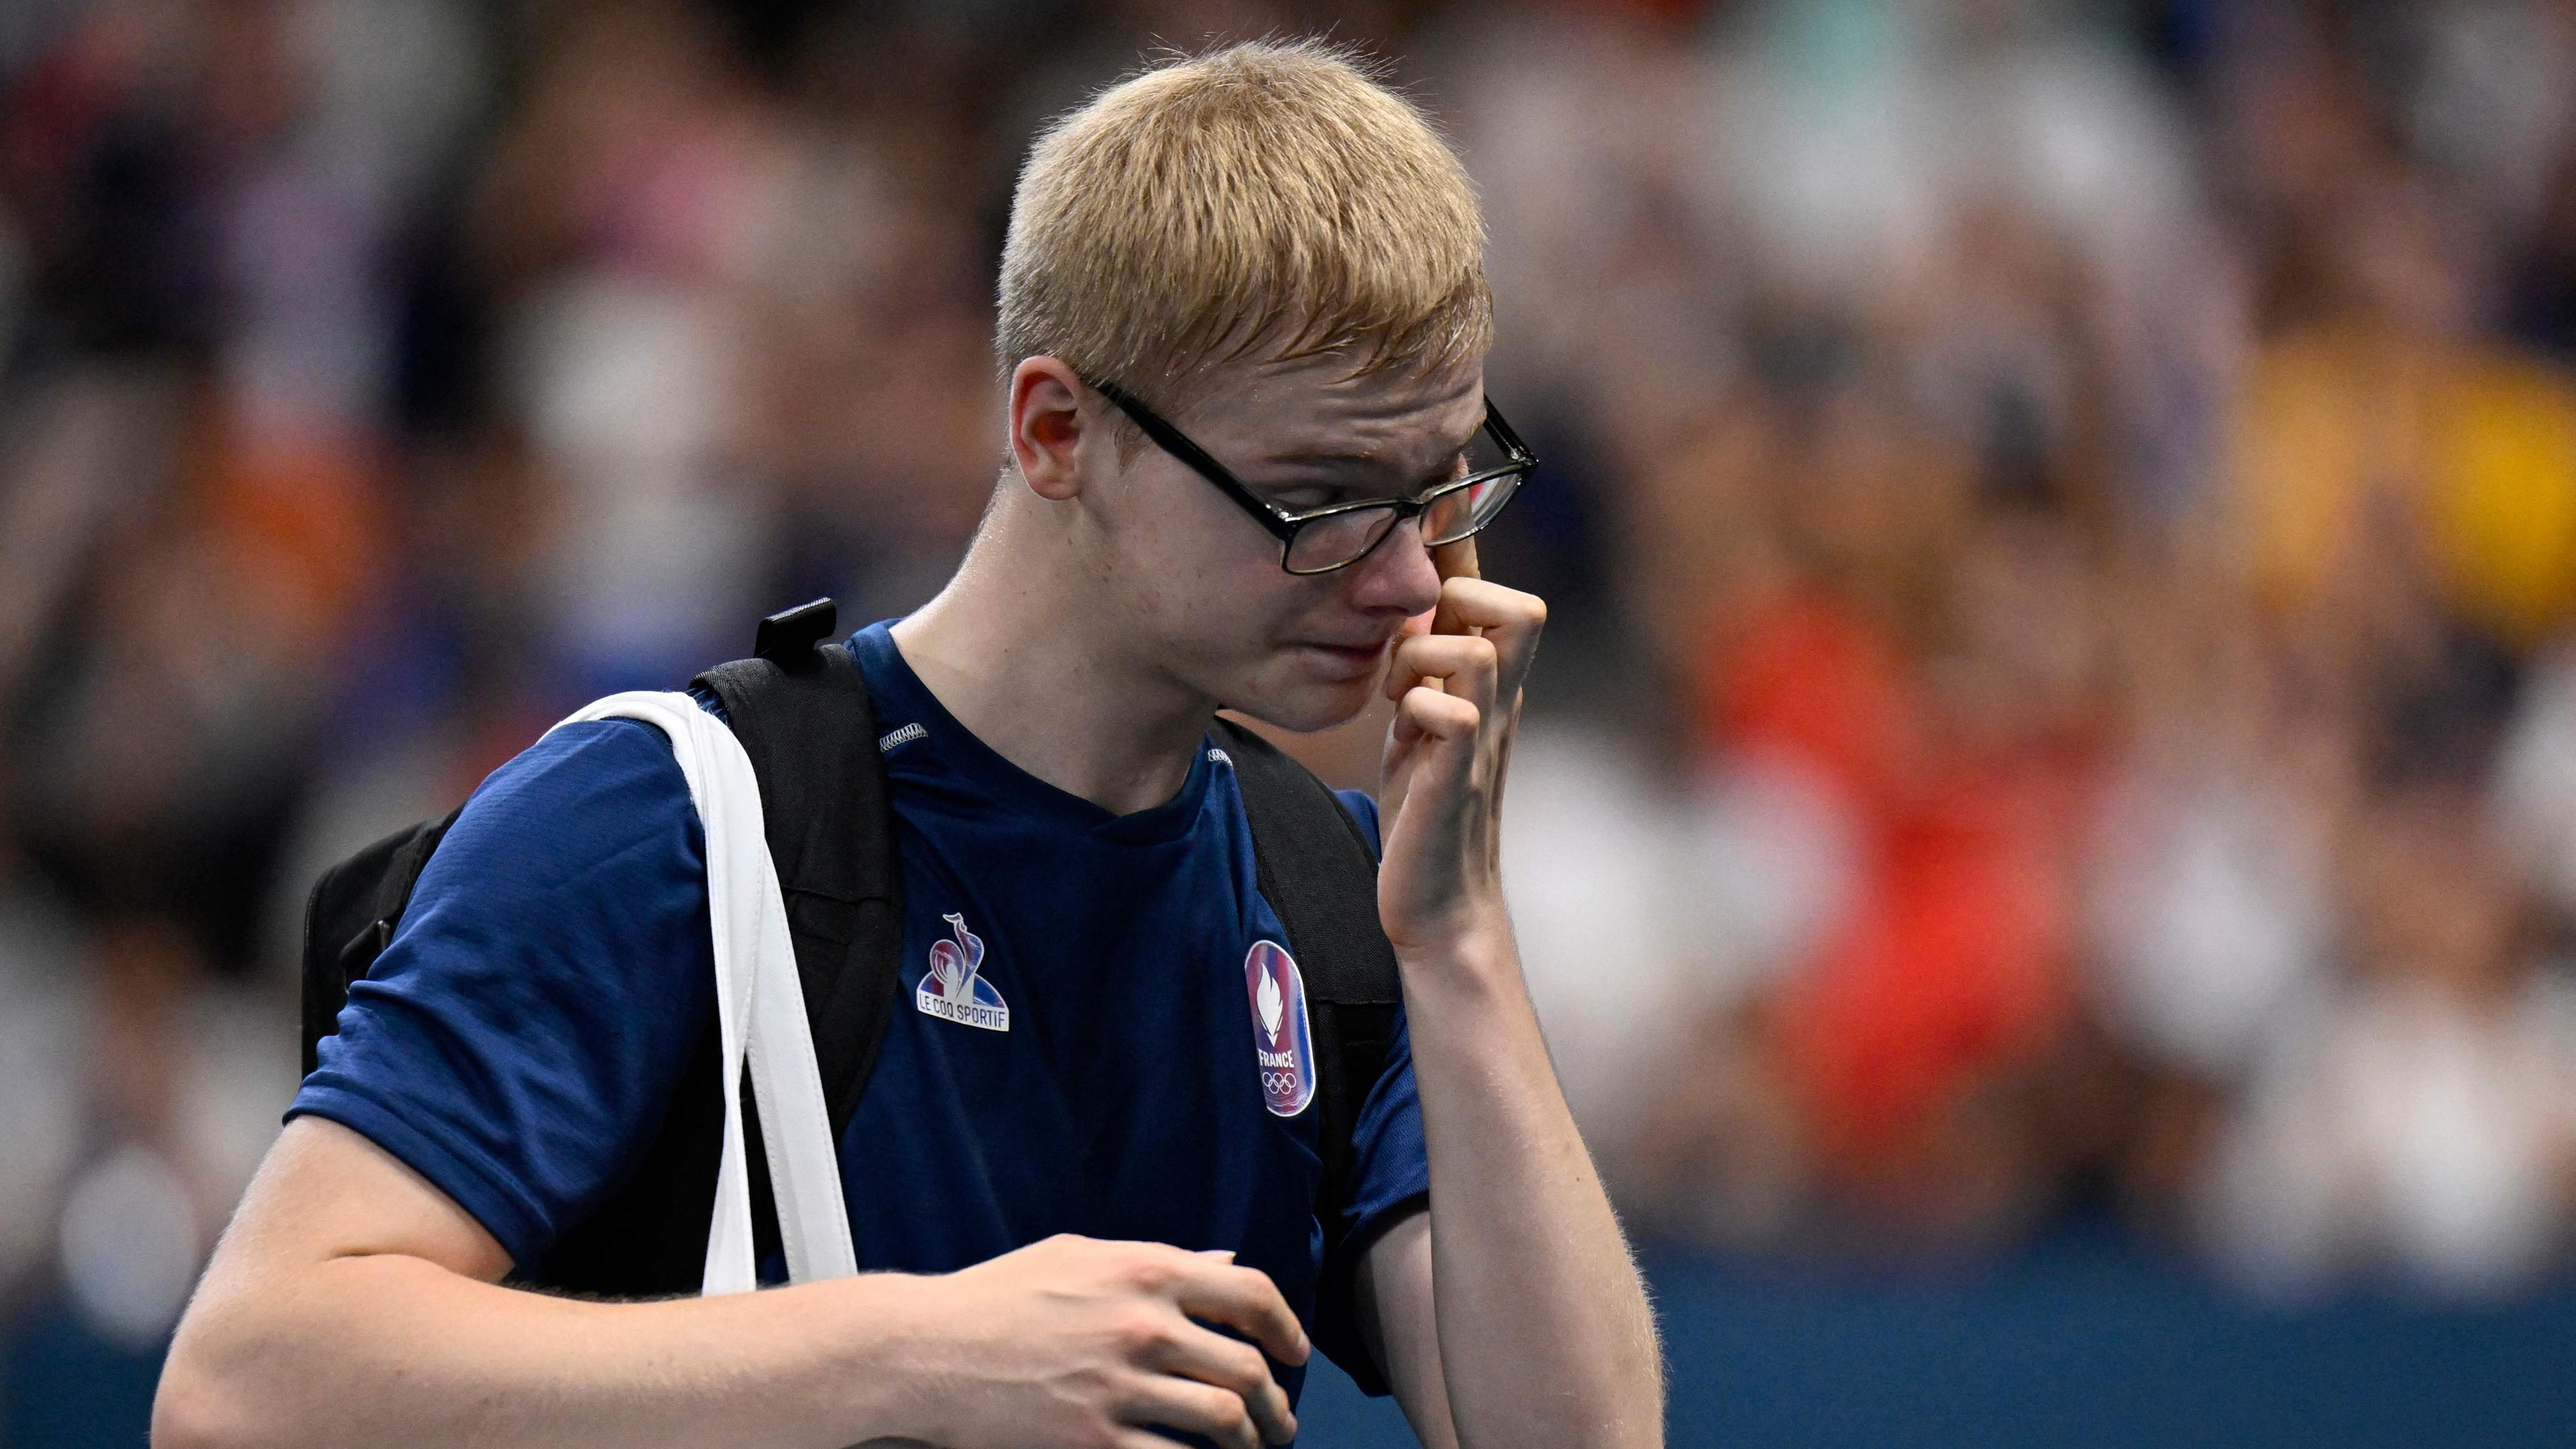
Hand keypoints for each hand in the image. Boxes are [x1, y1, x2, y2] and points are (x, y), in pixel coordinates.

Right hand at [896, 1234, 1306, 1448]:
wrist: (926, 1350)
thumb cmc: (996, 1298)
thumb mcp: (1079, 1257)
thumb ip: (1158, 1261)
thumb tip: (1222, 1264)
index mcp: (1144, 1272)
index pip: (1249, 1293)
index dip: (1285, 1326)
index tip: (1292, 1351)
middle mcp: (1142, 1326)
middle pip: (1246, 1368)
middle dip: (1275, 1401)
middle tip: (1280, 1419)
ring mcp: (1120, 1387)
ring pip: (1225, 1421)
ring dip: (1251, 1440)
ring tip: (1252, 1447)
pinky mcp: (1094, 1441)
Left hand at [1376, 539, 1546, 958]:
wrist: (1442, 904)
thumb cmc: (1427, 807)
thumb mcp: (1423, 719)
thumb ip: (1424, 664)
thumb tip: (1403, 603)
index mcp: (1491, 684)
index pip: (1497, 593)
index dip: (1466, 548)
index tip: (1429, 530)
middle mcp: (1499, 703)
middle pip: (1523, 607)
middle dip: (1458, 605)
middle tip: (1411, 642)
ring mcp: (1482, 741)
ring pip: (1478, 651)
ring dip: (1422, 658)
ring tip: (1396, 694)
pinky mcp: (1457, 781)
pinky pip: (1453, 715)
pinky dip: (1417, 711)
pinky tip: (1400, 735)